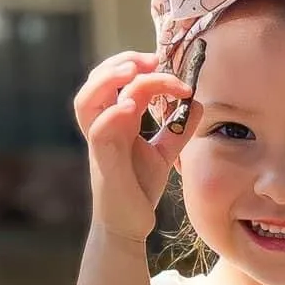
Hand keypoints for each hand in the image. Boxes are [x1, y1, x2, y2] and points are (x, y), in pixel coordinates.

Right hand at [73, 50, 200, 241]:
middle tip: (151, 59)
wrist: (130, 225)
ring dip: (107, 80)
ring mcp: (101, 144)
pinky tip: (131, 106)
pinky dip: (112, 115)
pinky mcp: (104, 163)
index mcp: (116, 120)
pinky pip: (98, 132)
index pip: (120, 81)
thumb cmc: (138, 187)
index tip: (167, 66)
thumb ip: (178, 129)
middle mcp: (104, 126)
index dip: (141, 67)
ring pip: (87, 101)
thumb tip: (197, 103)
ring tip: (132, 71)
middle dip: (121, 62)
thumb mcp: (163, 153)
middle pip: (96, 81)